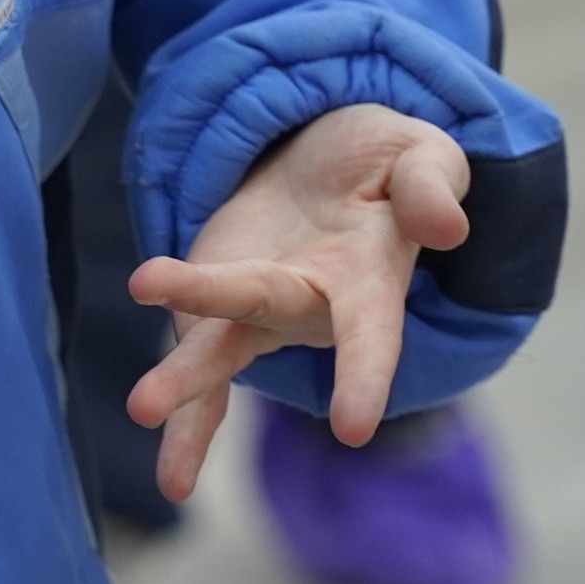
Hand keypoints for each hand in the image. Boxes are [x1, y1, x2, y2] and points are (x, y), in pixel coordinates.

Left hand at [122, 103, 471, 500]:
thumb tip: (446, 228)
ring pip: (218, 349)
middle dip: (207, 361)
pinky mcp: (217, 308)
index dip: (363, 376)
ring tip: (138, 408)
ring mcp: (259, 314)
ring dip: (178, 381)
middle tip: (146, 404)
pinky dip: (174, 390)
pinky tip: (143, 418)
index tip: (353, 428)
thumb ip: (431, 187)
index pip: (370, 332)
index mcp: (369, 278)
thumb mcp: (422, 156)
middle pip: (260, 320)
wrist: (326, 157)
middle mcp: (312, 308)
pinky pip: (196, 353)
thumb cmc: (385, 162)